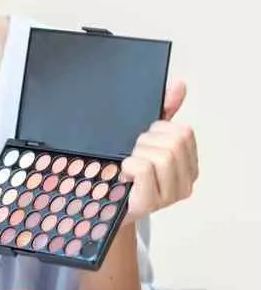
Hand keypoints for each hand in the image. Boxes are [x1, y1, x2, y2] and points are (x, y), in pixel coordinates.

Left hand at [123, 80, 198, 222]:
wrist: (100, 201)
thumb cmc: (124, 169)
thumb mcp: (144, 137)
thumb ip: (165, 111)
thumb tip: (179, 85)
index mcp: (188, 165)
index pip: (183, 132)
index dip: (158, 129)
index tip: (143, 140)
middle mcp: (185, 183)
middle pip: (174, 142)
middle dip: (146, 141)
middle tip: (133, 153)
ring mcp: (169, 197)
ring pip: (162, 156)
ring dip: (137, 153)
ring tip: (128, 165)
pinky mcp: (148, 204)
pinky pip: (143, 169)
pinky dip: (130, 165)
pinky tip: (123, 172)